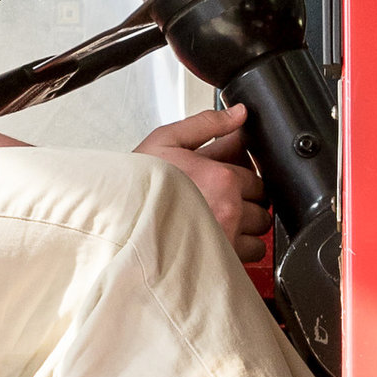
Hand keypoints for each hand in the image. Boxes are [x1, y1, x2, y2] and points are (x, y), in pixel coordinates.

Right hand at [139, 103, 271, 256]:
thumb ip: (206, 124)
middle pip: (261, 205)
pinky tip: (216, 240)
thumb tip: (239, 113)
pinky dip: (240, 249)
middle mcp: (229, 210)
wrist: (115, 227)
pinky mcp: (223, 262)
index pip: (256, 176)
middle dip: (245, 201)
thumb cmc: (135, 187)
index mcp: (221, 178)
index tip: (223, 180)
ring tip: (216, 222)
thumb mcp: (164, 142)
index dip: (240, 177)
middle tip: (217, 200)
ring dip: (246, 227)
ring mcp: (228, 239)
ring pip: (259, 232)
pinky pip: (252, 256)